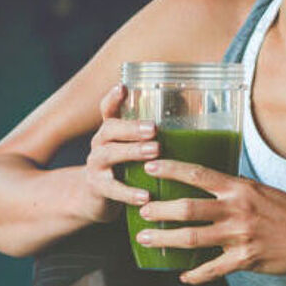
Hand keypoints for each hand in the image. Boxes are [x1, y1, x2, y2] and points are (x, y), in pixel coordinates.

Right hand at [76, 84, 158, 223]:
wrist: (95, 198)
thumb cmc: (124, 167)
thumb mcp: (133, 147)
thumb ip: (153, 133)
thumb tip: (190, 110)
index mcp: (111, 131)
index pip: (108, 109)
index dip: (113, 98)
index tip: (123, 87)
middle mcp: (100, 144)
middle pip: (109, 128)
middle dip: (132, 127)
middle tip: (154, 128)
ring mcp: (96, 165)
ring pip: (109, 154)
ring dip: (132, 152)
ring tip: (154, 152)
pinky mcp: (97, 188)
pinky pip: (112, 189)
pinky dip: (129, 192)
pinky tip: (146, 196)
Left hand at [133, 159, 285, 284]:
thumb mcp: (261, 191)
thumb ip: (234, 190)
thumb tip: (210, 184)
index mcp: (239, 188)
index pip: (198, 174)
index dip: (171, 169)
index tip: (150, 165)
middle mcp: (236, 209)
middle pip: (188, 208)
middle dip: (159, 209)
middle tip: (140, 209)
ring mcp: (240, 235)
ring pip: (193, 239)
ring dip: (166, 239)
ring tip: (147, 239)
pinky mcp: (245, 259)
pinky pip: (213, 269)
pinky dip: (195, 274)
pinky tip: (184, 276)